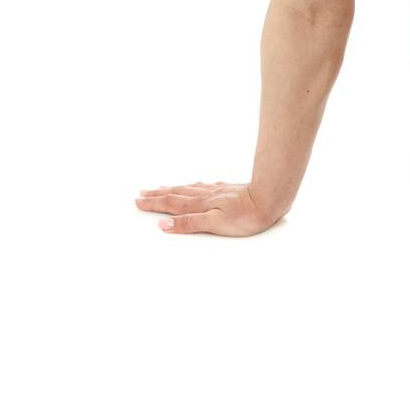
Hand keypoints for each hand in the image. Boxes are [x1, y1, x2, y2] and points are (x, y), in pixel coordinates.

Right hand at [134, 181, 280, 236]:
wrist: (271, 197)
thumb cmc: (246, 215)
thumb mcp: (215, 224)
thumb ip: (189, 224)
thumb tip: (163, 225)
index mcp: (200, 205)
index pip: (171, 204)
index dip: (154, 204)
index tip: (138, 202)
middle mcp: (206, 195)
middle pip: (177, 194)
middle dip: (158, 194)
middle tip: (142, 193)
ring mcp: (217, 191)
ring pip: (189, 188)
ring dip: (173, 188)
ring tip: (162, 187)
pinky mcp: (229, 189)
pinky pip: (204, 186)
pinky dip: (193, 186)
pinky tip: (196, 185)